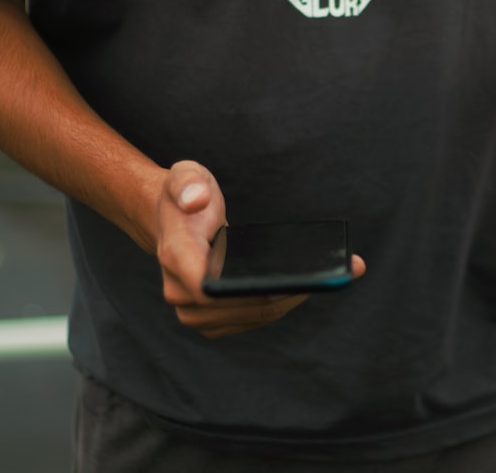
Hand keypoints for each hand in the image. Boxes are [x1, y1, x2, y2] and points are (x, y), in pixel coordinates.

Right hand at [155, 161, 365, 337]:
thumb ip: (188, 182)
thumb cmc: (184, 198)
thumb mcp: (186, 175)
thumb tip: (195, 200)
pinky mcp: (210, 319)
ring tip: (319, 282)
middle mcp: (179, 293)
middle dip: (285, 295)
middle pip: (243, 308)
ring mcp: (193, 312)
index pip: (212, 291)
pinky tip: (300, 290)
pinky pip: (249, 321)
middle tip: (323, 276)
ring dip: (286, 303)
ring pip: (251, 318)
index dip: (254, 291)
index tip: (292, 280)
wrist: (171, 220)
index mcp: (176, 258)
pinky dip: (276, 308)